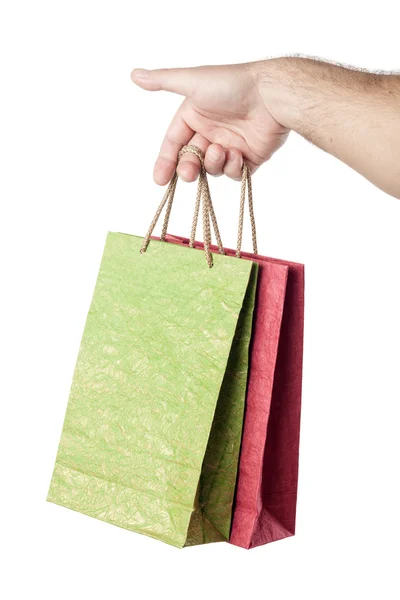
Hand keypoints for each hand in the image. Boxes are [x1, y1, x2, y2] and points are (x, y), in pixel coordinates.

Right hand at [131, 63, 288, 184]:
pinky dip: (232, 167)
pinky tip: (238, 153)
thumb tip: (134, 75)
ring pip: (212, 168)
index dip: (165, 161)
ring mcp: (231, 144)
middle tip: (188, 173)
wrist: (271, 96)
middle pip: (192, 159)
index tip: (159, 180)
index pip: (174, 142)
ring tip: (220, 151)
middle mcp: (212, 130)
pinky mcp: (251, 157)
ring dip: (212, 164)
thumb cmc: (232, 85)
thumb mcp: (192, 82)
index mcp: (196, 114)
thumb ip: (162, 81)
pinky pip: (234, 173)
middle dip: (188, 168)